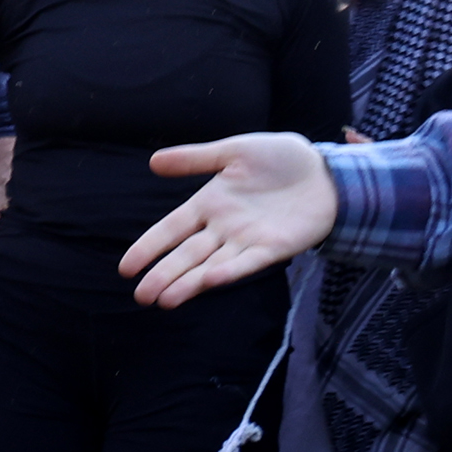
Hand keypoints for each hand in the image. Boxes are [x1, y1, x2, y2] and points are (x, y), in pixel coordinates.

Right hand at [123, 134, 333, 304]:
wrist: (326, 171)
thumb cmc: (281, 158)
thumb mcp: (235, 150)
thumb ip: (196, 159)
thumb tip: (153, 162)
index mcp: (210, 204)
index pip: (171, 229)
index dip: (148, 247)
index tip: (126, 268)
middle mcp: (223, 228)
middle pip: (186, 255)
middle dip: (163, 275)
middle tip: (141, 296)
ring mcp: (246, 241)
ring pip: (209, 266)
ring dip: (188, 283)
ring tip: (165, 300)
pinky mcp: (273, 249)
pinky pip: (246, 264)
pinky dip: (228, 273)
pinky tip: (209, 280)